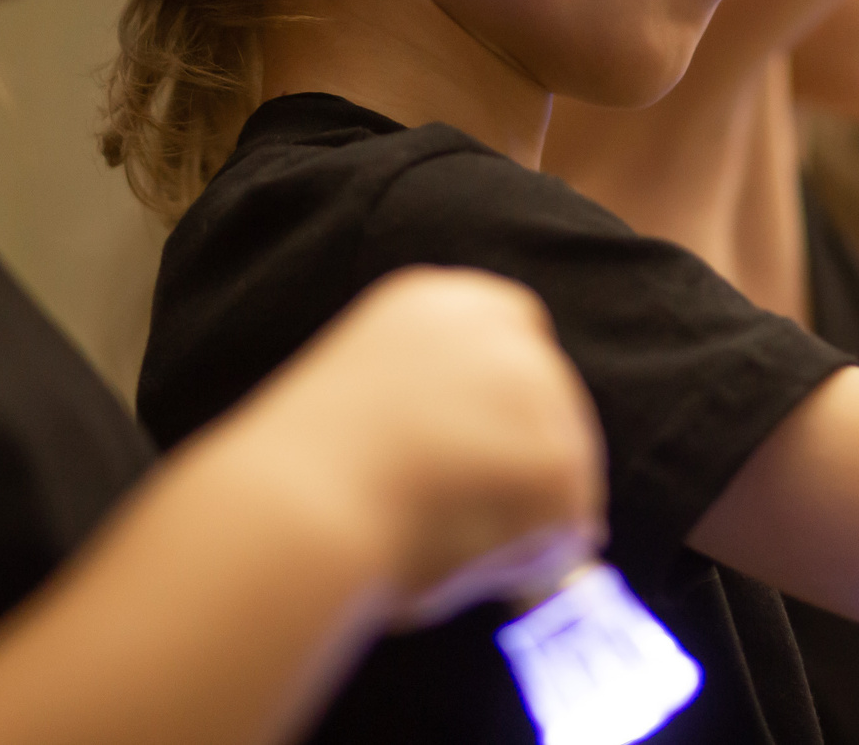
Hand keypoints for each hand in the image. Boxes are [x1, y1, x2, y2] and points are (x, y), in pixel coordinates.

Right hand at [233, 268, 606, 624]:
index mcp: (438, 298)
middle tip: (467, 518)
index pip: (516, 338)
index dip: (503, 411)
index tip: (480, 457)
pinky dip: (525, 560)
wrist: (291, 508)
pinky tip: (462, 558)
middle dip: (522, 466)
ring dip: (518, 518)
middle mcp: (497, 327)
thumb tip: (488, 462)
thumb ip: (435, 402)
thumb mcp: (372, 396)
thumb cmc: (305, 480)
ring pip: (565, 471)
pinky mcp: (555, 455)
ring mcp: (534, 386)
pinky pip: (567, 526)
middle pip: (553, 405)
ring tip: (436, 540)